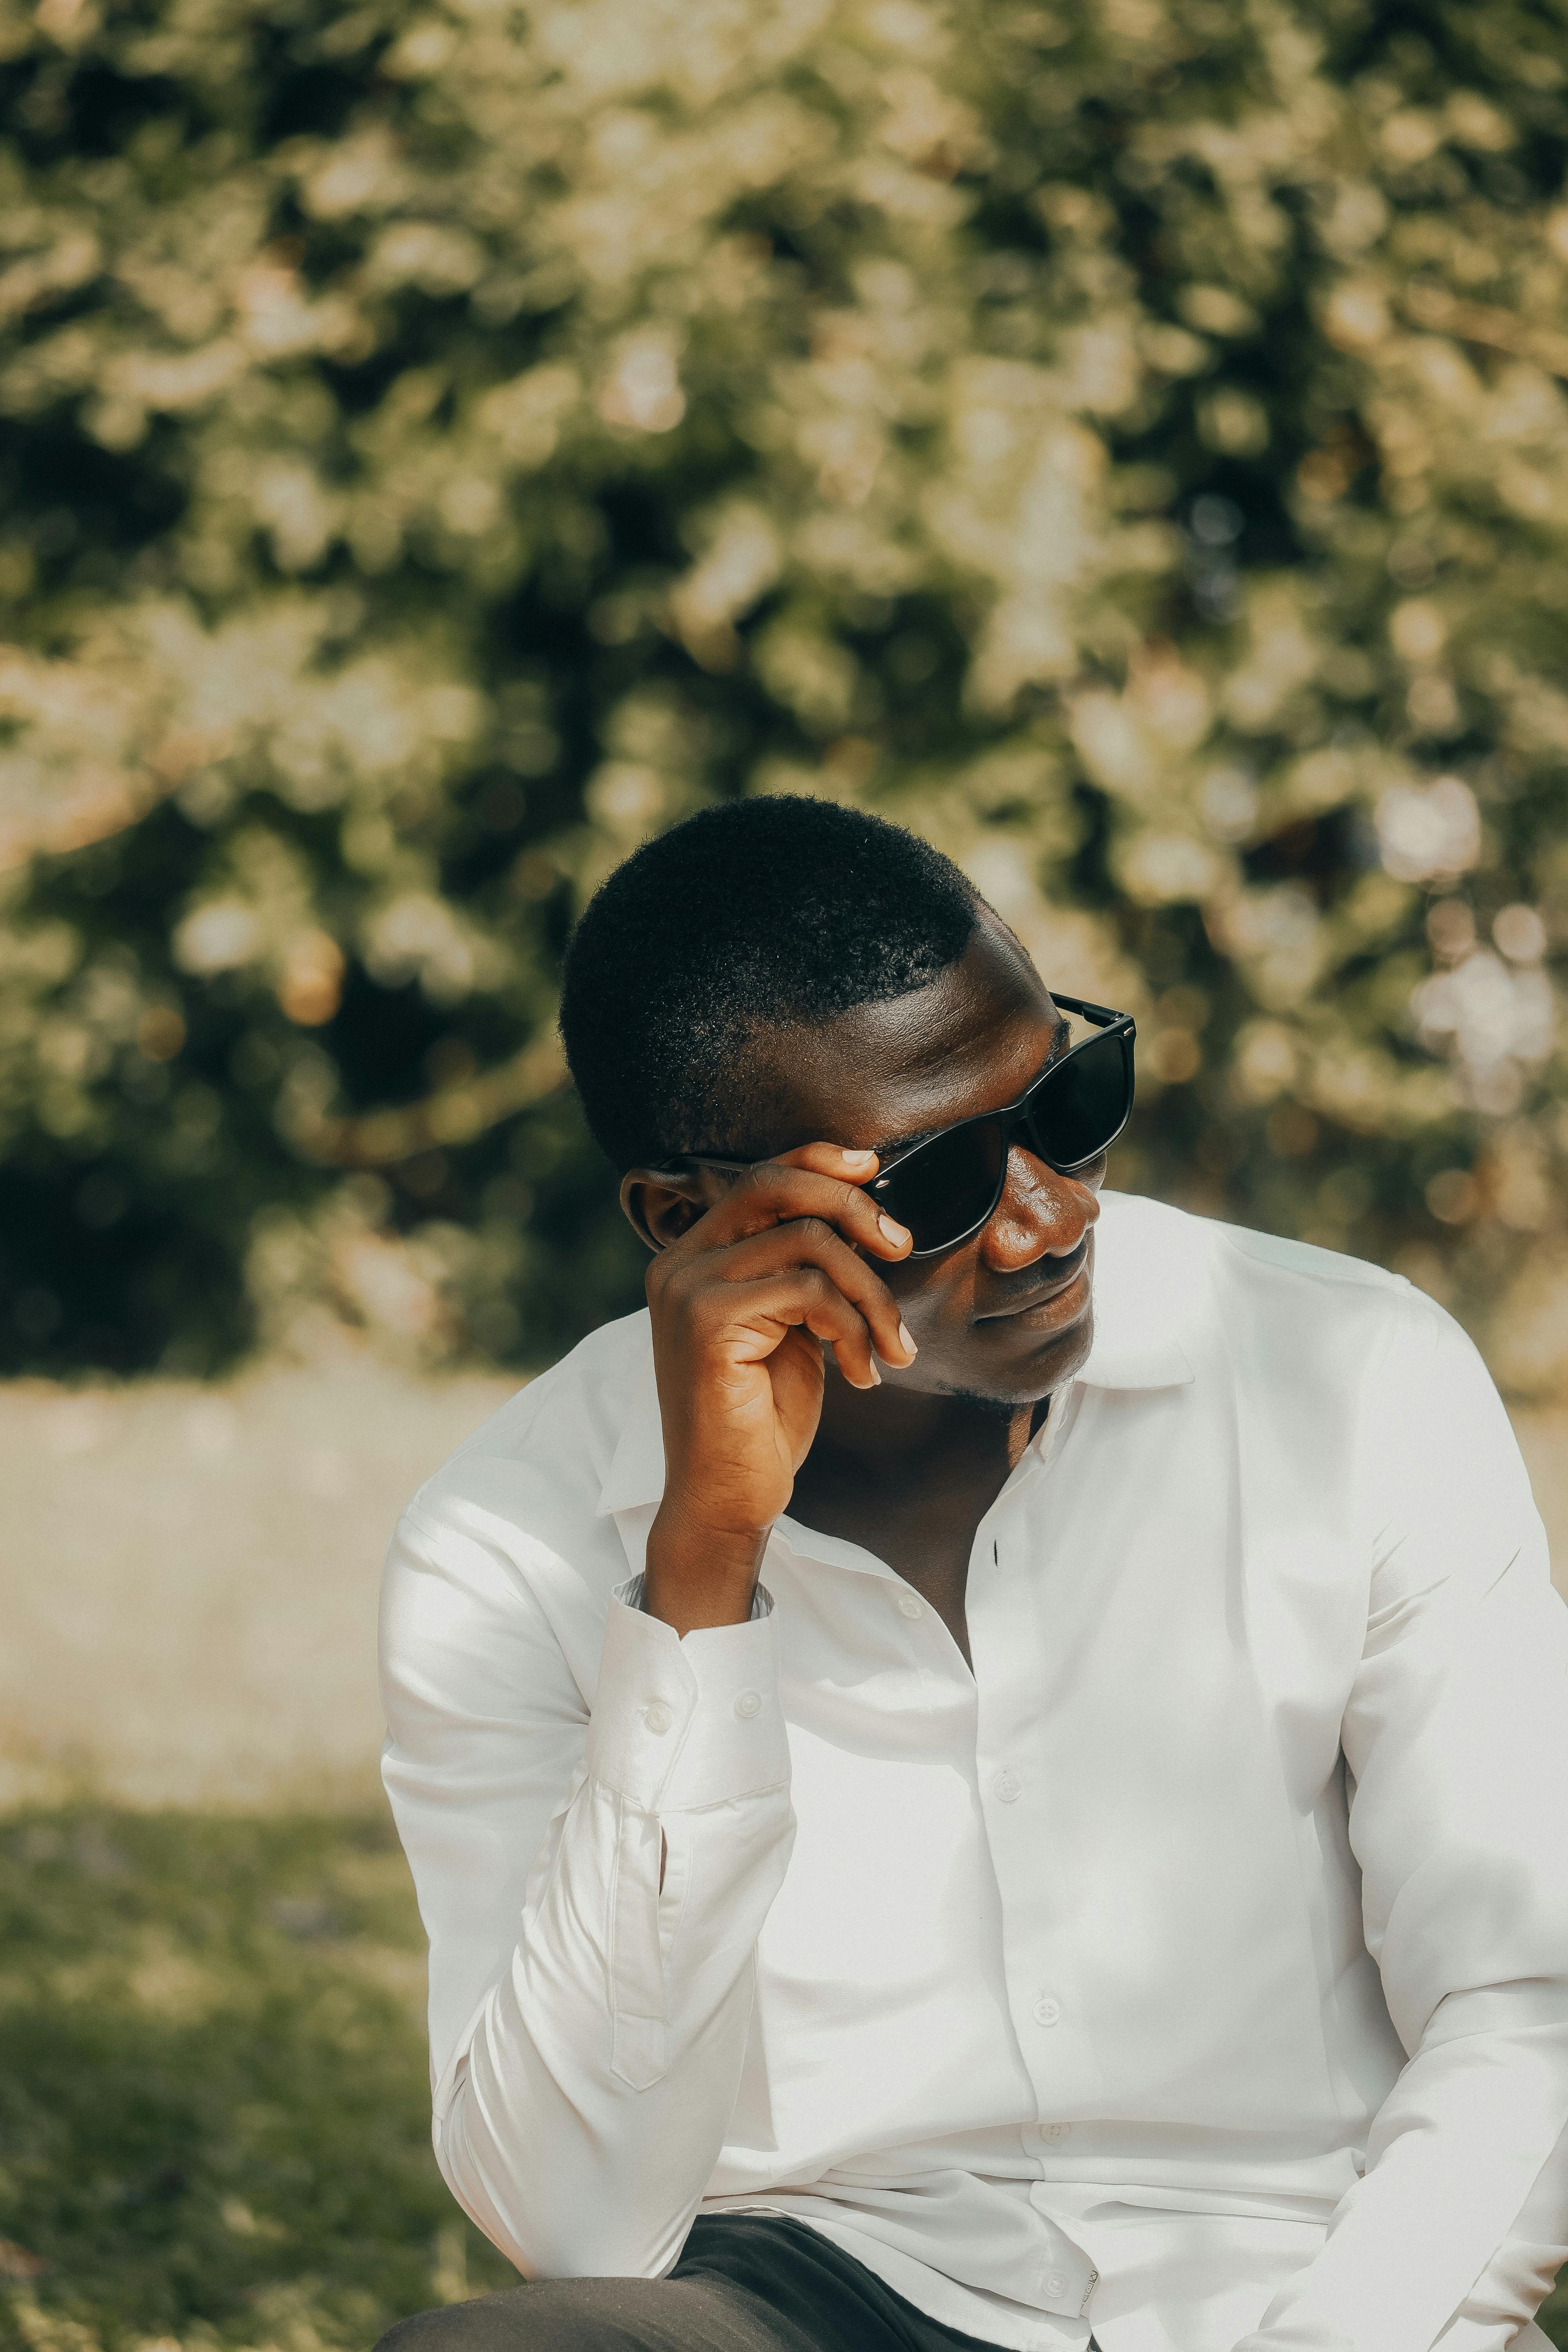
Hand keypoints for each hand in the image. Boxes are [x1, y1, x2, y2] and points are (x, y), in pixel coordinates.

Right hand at [641, 1143, 915, 1632]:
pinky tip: (862, 1372)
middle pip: (776, 1186)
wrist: (727, 1497)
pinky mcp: (708, 1322)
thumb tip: (862, 1217)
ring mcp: (688, 1289)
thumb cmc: (761, 1417)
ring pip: (808, 1241)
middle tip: (900, 1246)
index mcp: (693, 1257)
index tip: (873, 1165)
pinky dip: (854, 1329)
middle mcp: (679, 1263)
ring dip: (870, 1292)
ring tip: (890, 1344)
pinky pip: (809, 1291)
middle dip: (853, 1207)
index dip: (817, 1159)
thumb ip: (803, 1271)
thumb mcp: (789, 1326)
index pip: (758, 1177)